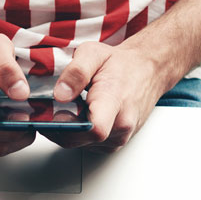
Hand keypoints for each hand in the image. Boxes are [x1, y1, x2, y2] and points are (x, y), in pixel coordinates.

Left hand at [46, 41, 171, 152]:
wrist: (147, 71)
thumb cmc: (122, 64)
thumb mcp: (94, 54)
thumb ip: (75, 73)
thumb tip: (60, 95)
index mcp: (115, 102)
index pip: (95, 129)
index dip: (69, 127)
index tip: (55, 114)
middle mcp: (121, 125)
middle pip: (82, 139)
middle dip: (62, 127)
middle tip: (53, 108)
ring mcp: (119, 137)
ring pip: (82, 145)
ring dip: (70, 131)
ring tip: (72, 109)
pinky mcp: (115, 143)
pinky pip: (89, 145)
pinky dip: (80, 134)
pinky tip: (81, 117)